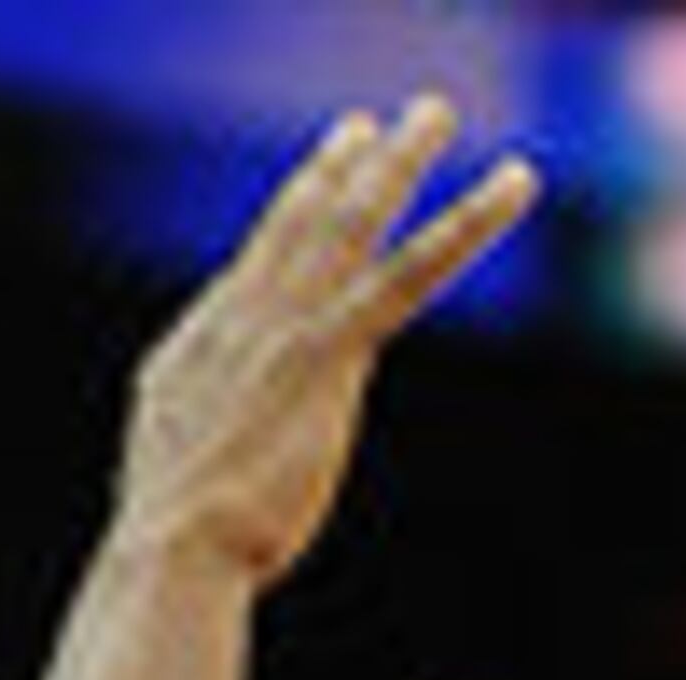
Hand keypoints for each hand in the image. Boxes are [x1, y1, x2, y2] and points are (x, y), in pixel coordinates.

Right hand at [116, 101, 538, 589]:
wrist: (174, 555)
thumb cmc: (173, 561)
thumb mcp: (173, 496)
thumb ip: (205, 464)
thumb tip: (209, 492)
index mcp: (197, 356)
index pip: (251, 277)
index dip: (286, 223)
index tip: (313, 182)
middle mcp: (240, 323)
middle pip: (294, 227)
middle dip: (332, 171)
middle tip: (365, 126)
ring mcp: (284, 330)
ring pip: (350, 224)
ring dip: (397, 162)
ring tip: (433, 114)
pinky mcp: (329, 354)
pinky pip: (409, 272)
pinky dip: (466, 224)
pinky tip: (512, 185)